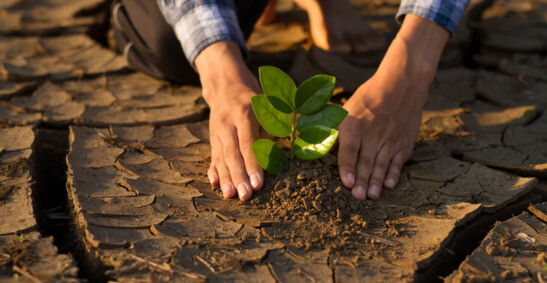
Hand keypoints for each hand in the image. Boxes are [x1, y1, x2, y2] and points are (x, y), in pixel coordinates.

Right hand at [195, 41, 263, 200]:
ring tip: (230, 195)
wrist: (225, 83)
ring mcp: (218, 131)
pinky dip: (213, 169)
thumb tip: (296, 139)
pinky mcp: (212, 137)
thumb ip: (279, 122)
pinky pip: (213, 155)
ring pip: (221, 157)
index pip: (248, 143)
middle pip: (233, 154)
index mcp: (245, 113)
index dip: (253, 164)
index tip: (258, 183)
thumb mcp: (269, 102)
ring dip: (226, 178)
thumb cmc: (255, 96)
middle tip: (245, 196)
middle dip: (239, 177)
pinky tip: (214, 182)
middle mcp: (228, 123)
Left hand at [337, 15, 449, 199]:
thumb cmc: (367, 99)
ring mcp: (389, 139)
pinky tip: (388, 184)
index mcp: (354, 126)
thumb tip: (315, 144)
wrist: (401, 85)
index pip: (350, 150)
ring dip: (376, 182)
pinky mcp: (403, 143)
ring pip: (382, 164)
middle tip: (358, 197)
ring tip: (372, 196)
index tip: (347, 182)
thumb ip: (332, 129)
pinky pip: (397, 161)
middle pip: (366, 161)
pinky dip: (393, 174)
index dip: (348, 167)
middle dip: (362, 181)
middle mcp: (372, 134)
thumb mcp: (346, 110)